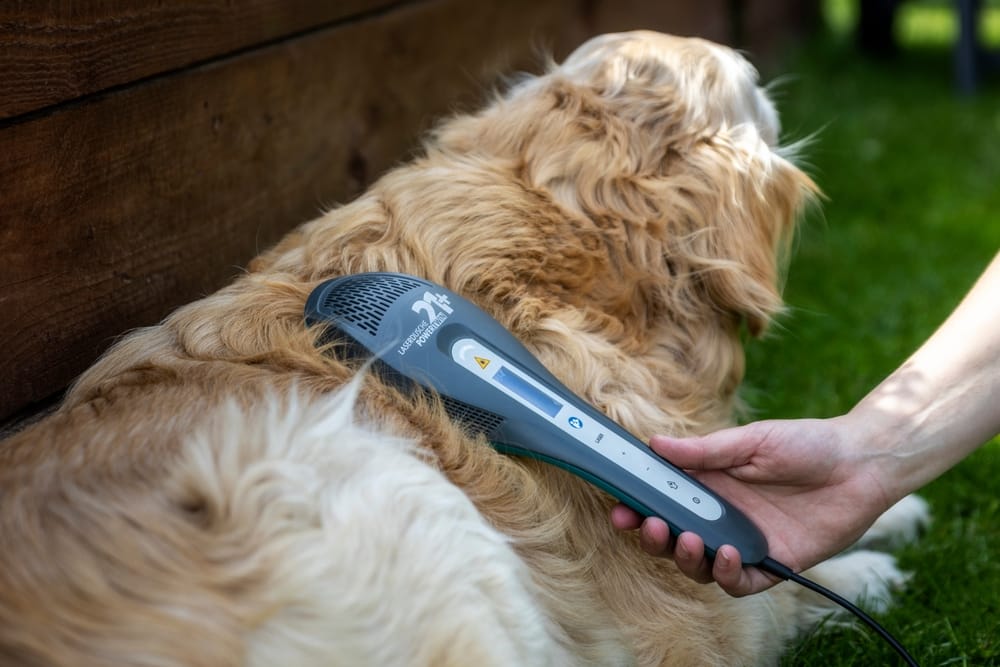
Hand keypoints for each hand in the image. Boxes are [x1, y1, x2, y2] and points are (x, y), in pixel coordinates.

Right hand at [611, 416, 892, 594]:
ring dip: (685, 558)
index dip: (639, 506)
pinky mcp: (772, 565)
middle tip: (649, 526)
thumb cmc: (805, 443)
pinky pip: (739, 582)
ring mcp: (745, 542)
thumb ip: (705, 450)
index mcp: (709, 483)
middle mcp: (722, 516)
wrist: (861, 464)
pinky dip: (727, 575)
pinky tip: (727, 555)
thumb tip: (656, 444)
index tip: (620, 506)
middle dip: (654, 536)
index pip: (664, 500)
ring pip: (700, 565)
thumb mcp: (751, 441)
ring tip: (686, 539)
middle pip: (674, 537)